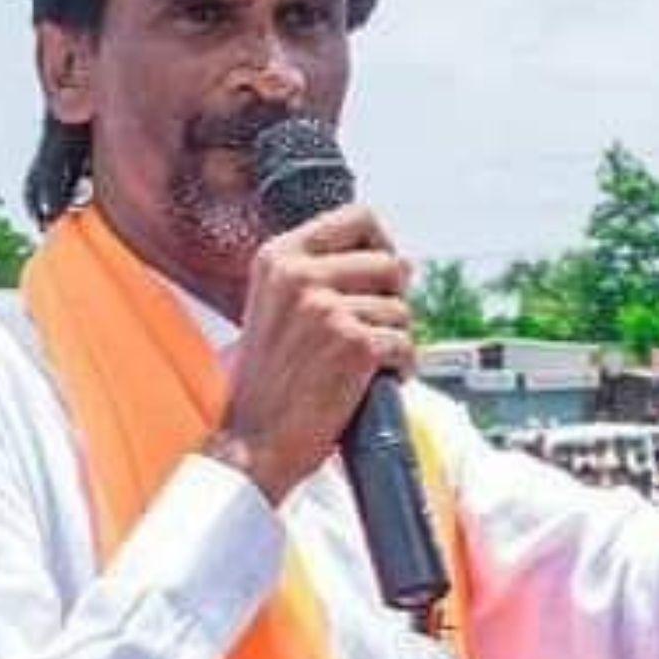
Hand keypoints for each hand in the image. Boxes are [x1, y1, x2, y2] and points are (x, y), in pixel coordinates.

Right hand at [206, 205, 414, 502]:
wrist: (253, 440)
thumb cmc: (269, 381)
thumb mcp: (277, 305)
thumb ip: (321, 274)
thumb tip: (397, 259)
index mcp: (279, 257)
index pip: (359, 218)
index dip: (382, 245)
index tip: (380, 274)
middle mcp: (300, 275)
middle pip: (391, 264)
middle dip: (392, 300)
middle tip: (372, 331)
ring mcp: (327, 309)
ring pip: (401, 309)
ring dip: (393, 340)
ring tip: (360, 365)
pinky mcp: (354, 345)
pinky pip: (405, 345)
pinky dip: (400, 369)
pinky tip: (372, 383)